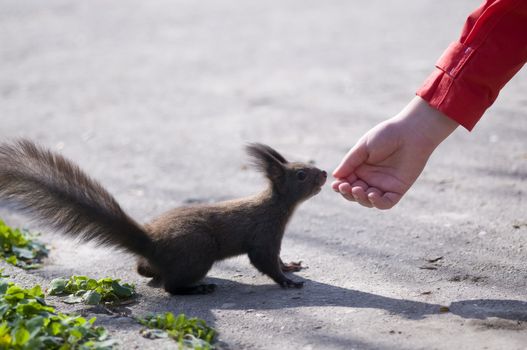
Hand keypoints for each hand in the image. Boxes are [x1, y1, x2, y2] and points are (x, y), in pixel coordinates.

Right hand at [332, 97, 458, 208]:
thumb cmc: (387, 135)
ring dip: (360, 198)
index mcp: (360, 168)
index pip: (346, 182)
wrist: (412, 132)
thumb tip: (335, 176)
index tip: (336, 184)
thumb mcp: (363, 147)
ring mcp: (384, 185)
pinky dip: (377, 203)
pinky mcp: (397, 190)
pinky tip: (372, 195)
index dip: (340, 186)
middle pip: (355, 194)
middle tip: (346, 186)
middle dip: (348, 193)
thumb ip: (349, 162)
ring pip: (368, 201)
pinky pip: (386, 203)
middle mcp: (371, 179)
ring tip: (358, 189)